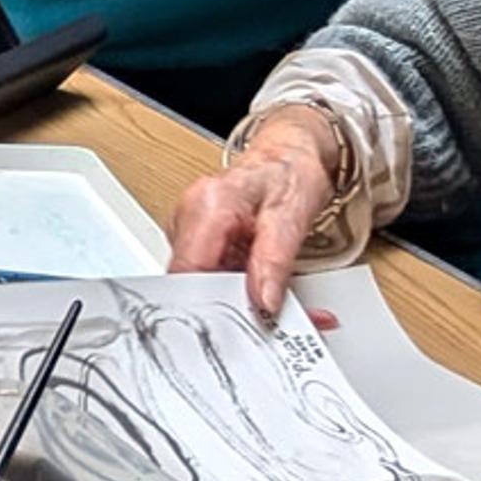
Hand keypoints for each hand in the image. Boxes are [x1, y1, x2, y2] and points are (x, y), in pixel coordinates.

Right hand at [163, 115, 346, 318]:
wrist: (288, 156)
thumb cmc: (288, 173)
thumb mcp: (292, 217)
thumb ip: (274, 261)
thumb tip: (264, 300)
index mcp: (206, 206)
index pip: (188, 270)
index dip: (208, 304)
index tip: (239, 324)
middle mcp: (190, 218)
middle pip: (194, 284)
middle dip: (235, 309)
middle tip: (274, 322)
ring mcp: (191, 233)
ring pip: (206, 287)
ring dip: (243, 304)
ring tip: (283, 309)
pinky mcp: (200, 246)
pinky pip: (215, 279)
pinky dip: (243, 294)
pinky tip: (269, 297)